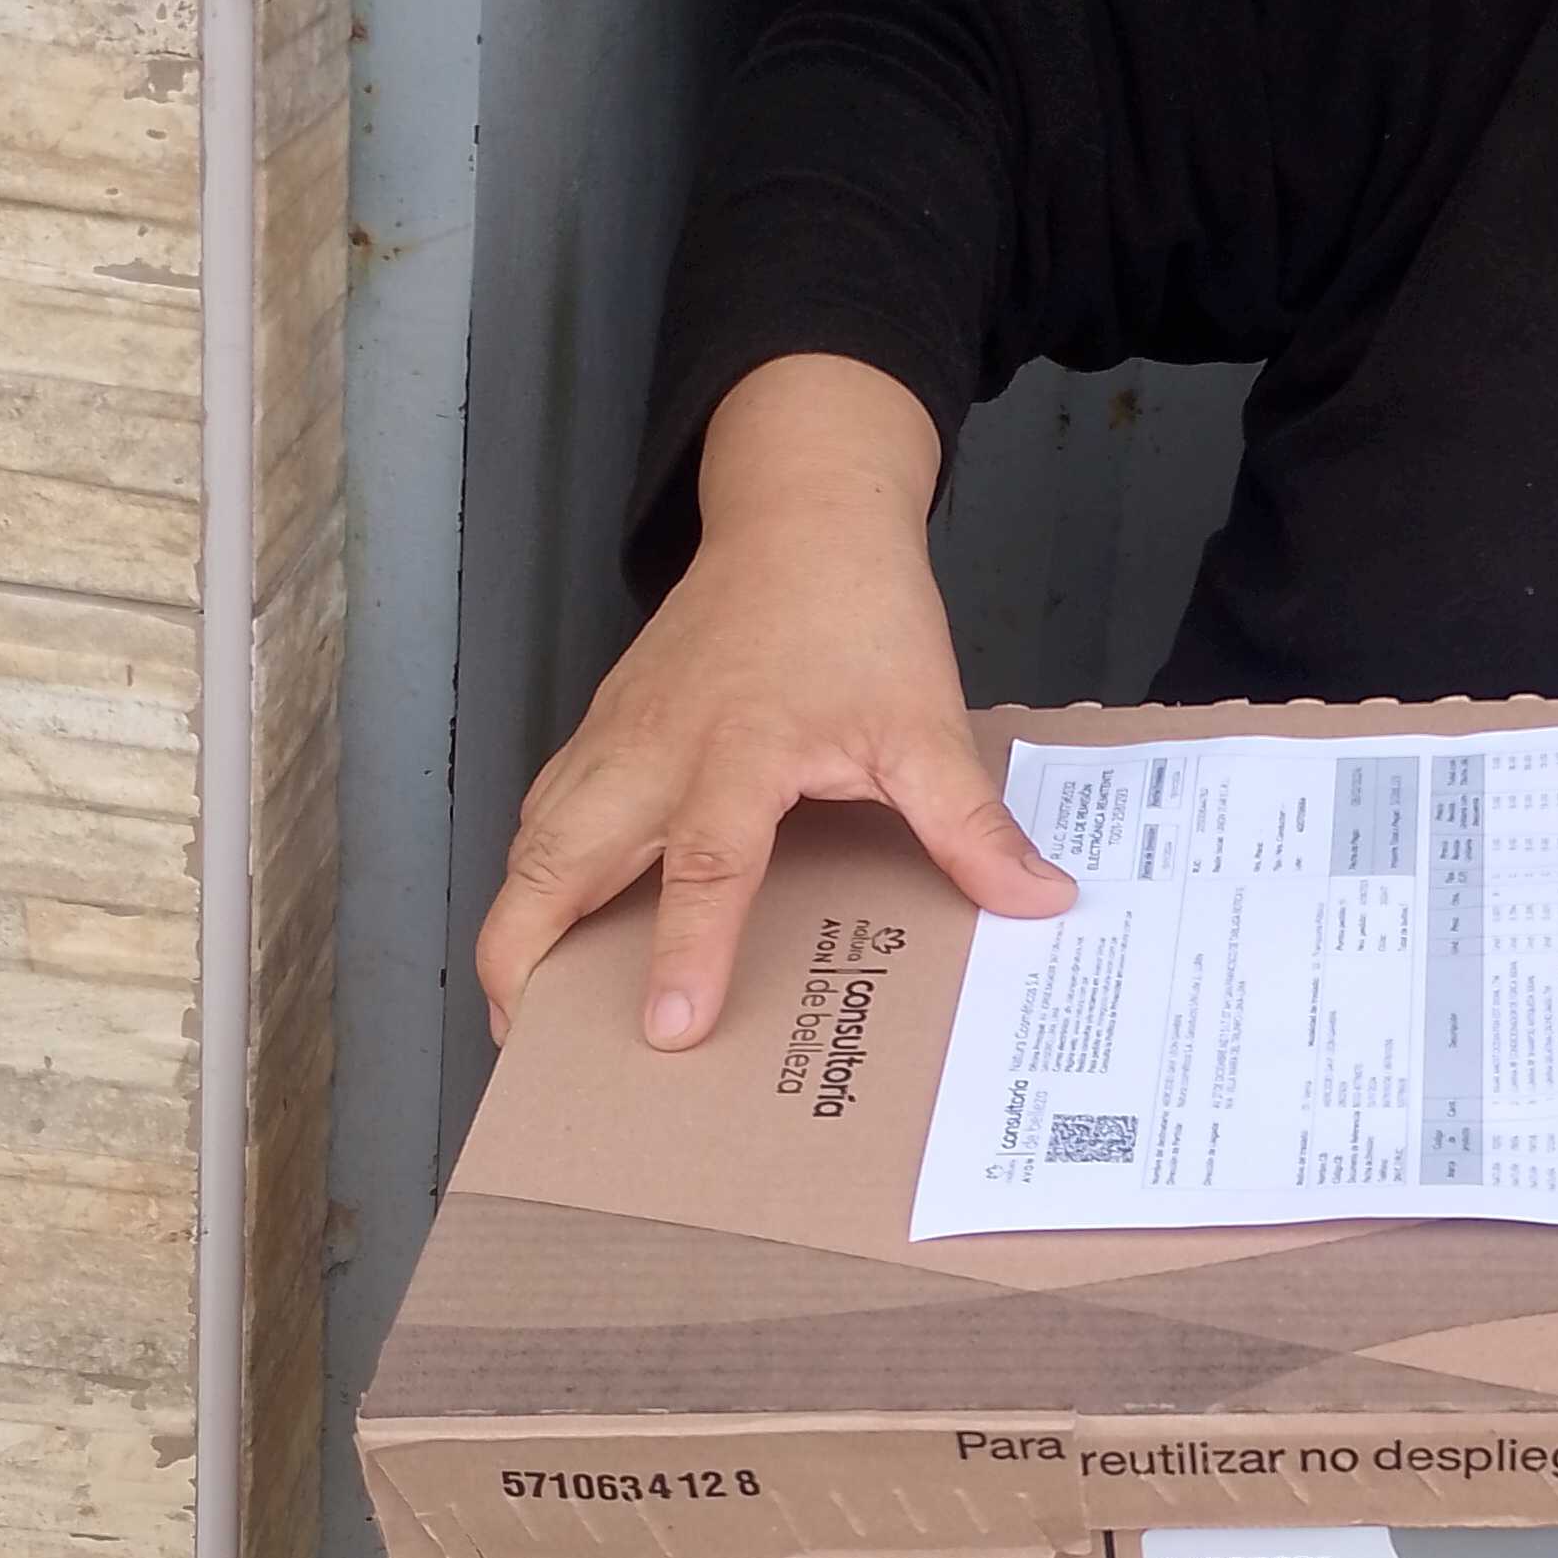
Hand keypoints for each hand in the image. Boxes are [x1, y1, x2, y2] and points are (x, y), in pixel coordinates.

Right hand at [475, 355, 1072, 1048]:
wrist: (802, 516)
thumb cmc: (855, 612)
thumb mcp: (925, 721)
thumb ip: (971, 823)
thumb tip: (1040, 898)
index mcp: (738, 750)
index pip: (704, 865)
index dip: (686, 951)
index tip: (670, 1027)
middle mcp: (654, 750)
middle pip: (555, 857)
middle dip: (522, 952)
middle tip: (526, 1041)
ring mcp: (616, 739)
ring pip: (534, 838)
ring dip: (517, 918)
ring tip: (524, 1008)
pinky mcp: (603, 731)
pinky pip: (547, 811)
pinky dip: (533, 873)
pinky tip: (549, 921)